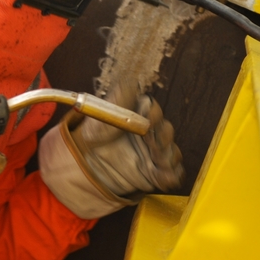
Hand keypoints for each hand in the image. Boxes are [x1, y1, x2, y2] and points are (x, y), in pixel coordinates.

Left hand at [39, 80, 182, 219]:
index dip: (152, 115)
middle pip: (166, 132)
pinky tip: (161, 177)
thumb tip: (130, 82)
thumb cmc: (96, 133)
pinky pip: (170, 174)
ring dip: (168, 157)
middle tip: (155, 144)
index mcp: (139, 114)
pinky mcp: (155, 172)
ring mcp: (155, 152)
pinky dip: (169, 176)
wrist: (87, 161)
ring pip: (172, 153)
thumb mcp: (102, 114)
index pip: (153, 111)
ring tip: (159, 162)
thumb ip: (118, 98)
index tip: (148, 120)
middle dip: (163, 138)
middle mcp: (151, 132)